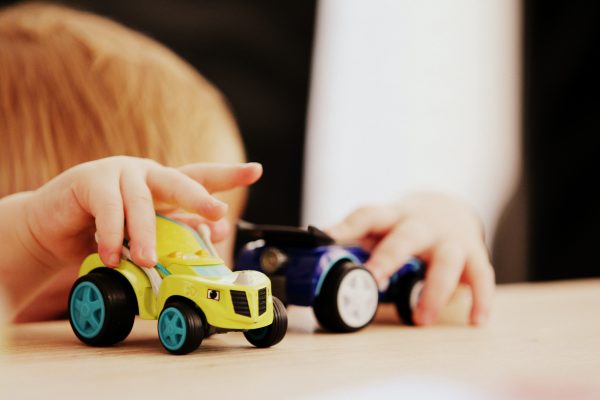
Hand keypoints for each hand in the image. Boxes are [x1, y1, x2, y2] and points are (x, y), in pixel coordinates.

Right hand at [24, 156, 261, 270]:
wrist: (52, 230)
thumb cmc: (104, 232)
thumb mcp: (145, 234)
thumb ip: (176, 230)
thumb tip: (216, 231)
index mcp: (163, 185)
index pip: (200, 177)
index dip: (229, 174)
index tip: (257, 170)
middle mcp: (146, 174)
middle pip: (179, 181)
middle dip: (200, 197)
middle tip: (217, 212)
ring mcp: (118, 173)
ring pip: (142, 202)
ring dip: (147, 235)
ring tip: (149, 260)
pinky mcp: (89, 180)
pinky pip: (108, 208)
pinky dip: (112, 235)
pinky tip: (112, 255)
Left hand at [326, 192, 494, 325]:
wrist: (448, 207)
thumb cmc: (405, 225)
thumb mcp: (381, 227)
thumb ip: (356, 243)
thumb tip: (315, 262)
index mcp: (392, 216)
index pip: (367, 215)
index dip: (346, 226)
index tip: (325, 237)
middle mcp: (422, 224)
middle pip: (406, 236)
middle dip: (390, 257)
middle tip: (374, 281)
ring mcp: (450, 238)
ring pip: (447, 259)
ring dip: (434, 290)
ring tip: (420, 319)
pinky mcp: (474, 254)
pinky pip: (482, 276)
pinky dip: (480, 299)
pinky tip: (475, 320)